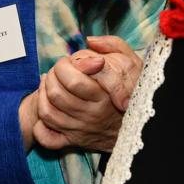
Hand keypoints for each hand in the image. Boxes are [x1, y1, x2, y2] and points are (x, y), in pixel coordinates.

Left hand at [29, 36, 140, 150]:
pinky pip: (47, 137)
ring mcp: (81, 130)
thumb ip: (113, 46)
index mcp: (105, 96)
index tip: (71, 62)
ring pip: (48, 112)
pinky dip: (41, 125)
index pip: (73, 81)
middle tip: (60, 70)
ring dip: (43, 94)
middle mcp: (92, 115)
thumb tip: (90, 41)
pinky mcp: (74, 142)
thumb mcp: (131, 62)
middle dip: (53, 76)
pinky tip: (47, 107)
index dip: (65, 66)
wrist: (142, 126)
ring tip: (51, 83)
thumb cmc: (134, 89)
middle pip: (57, 94)